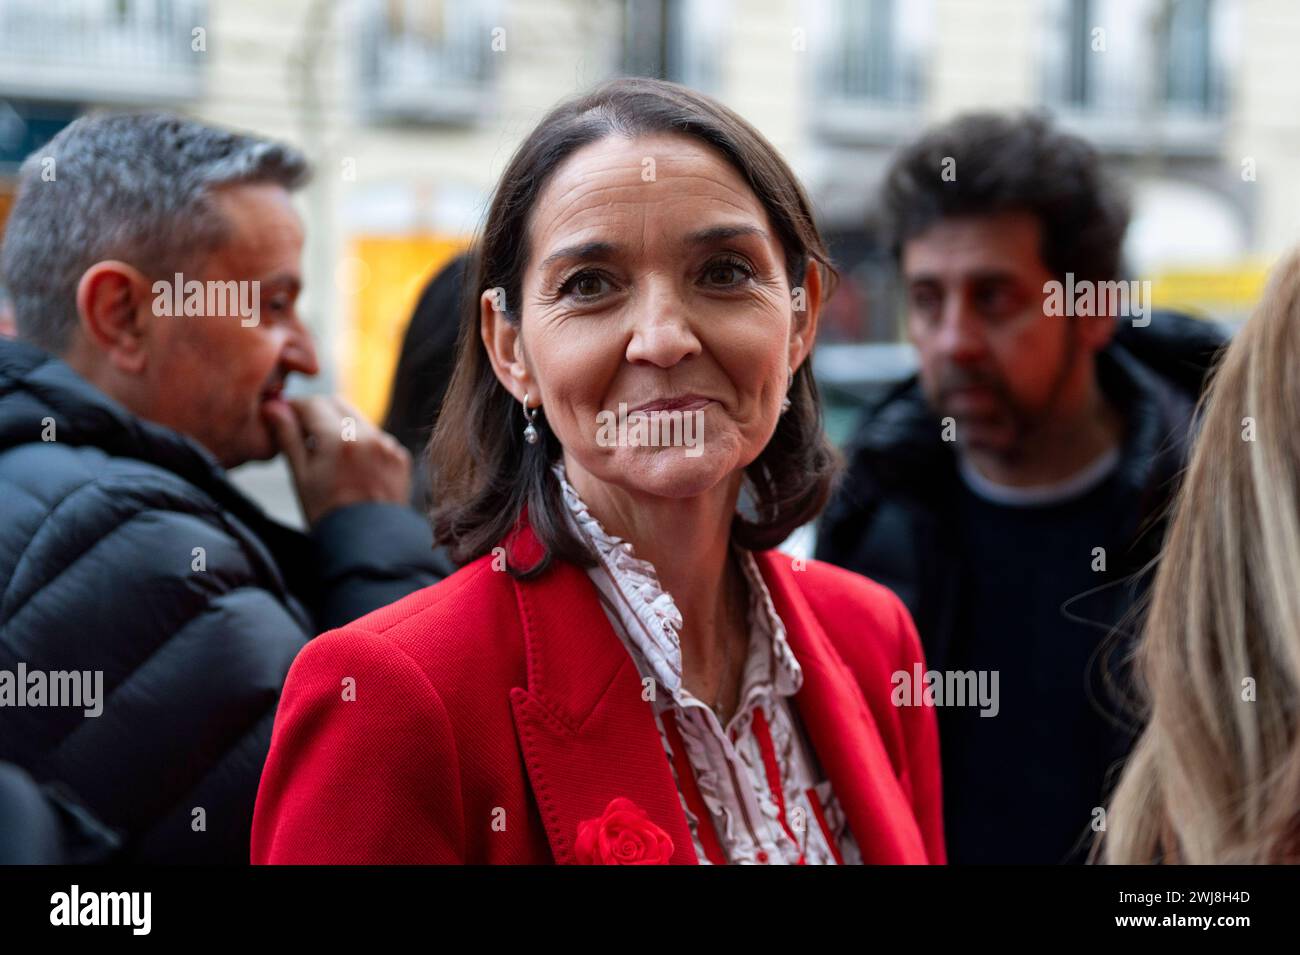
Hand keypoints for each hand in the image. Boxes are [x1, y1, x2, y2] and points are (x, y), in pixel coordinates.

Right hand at [263, 395, 411, 525]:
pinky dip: (361, 441)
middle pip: (337, 403)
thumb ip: (288, 437)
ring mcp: (388, 446)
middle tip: (304, 432)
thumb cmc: (327, 514)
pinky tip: (350, 465)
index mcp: (339, 439)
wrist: (367, 545)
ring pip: (358, 418)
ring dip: (340, 425)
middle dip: (318, 411)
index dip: (295, 408)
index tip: (285, 417)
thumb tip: (273, 407)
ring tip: (326, 453)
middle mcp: (368, 436)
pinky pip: (377, 437)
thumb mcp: (301, 476)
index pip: (313, 403)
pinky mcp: (400, 457)